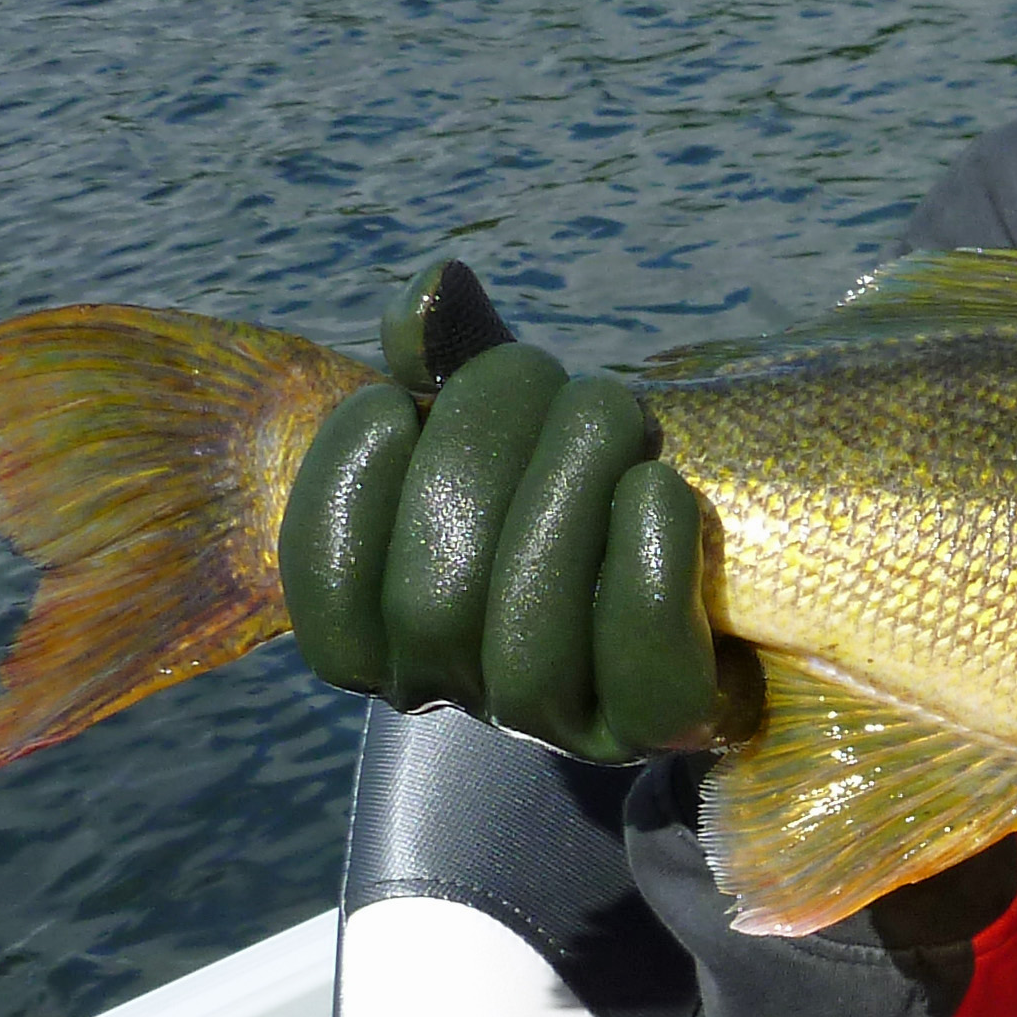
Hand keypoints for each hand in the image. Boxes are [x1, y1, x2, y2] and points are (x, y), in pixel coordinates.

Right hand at [277, 259, 749, 760]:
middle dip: (481, 461)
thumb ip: (450, 366)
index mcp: (383, 635)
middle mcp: (459, 695)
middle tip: (539, 368)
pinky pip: (645, 670)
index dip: (344, 494)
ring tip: (610, 406)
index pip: (327, 599)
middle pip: (433, 605)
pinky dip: (647, 564)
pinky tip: (660, 483)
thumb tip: (432, 291)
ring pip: (529, 641)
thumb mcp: (499, 423)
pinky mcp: (657, 724)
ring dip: (568, 496)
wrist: (689, 578)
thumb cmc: (563, 485)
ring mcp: (557, 725)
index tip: (392, 399)